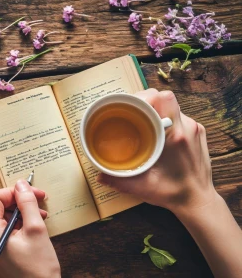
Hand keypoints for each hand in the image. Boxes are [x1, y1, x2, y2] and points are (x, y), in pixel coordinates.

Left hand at [0, 180, 60, 277]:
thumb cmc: (39, 269)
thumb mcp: (36, 230)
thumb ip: (27, 204)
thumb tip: (21, 184)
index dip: (12, 191)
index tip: (31, 193)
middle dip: (15, 200)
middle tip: (36, 201)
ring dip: (16, 211)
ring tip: (38, 215)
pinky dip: (13, 222)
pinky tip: (30, 225)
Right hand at [97, 89, 216, 213]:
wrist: (198, 201)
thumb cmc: (172, 193)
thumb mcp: (142, 187)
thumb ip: (118, 181)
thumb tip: (99, 175)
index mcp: (175, 136)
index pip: (164, 98)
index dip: (146, 96)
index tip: (131, 105)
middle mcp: (187, 127)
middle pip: (165, 99)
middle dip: (146, 102)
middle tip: (130, 114)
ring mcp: (195, 128)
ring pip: (172, 107)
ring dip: (156, 111)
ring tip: (142, 124)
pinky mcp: (198, 132)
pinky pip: (178, 116)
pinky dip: (165, 119)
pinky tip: (155, 132)